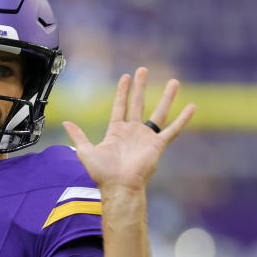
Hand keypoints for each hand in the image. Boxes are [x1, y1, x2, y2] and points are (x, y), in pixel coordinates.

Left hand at [63, 67, 194, 193]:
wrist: (119, 187)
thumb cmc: (103, 174)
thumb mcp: (86, 152)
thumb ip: (78, 135)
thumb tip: (65, 122)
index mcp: (116, 131)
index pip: (120, 105)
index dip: (123, 91)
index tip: (126, 76)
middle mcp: (132, 132)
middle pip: (138, 103)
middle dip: (140, 86)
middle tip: (143, 69)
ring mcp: (146, 137)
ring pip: (159, 112)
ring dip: (166, 97)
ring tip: (174, 81)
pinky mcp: (157, 145)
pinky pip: (173, 129)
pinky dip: (183, 119)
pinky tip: (192, 107)